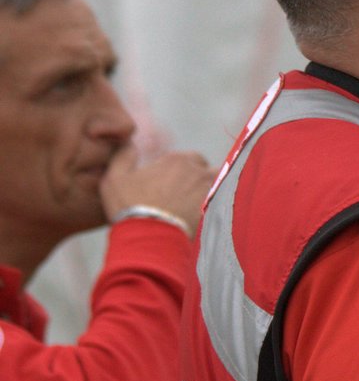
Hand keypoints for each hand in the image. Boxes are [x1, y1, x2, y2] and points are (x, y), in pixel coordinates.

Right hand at [100, 146, 215, 233]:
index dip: (180, 170)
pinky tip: (203, 216)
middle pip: (205, 169)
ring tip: (196, 204)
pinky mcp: (216, 210)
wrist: (149, 236)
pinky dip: (215, 207)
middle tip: (184, 194)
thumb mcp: (114, 178)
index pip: (188, 158)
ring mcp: (210, 190)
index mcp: (177, 160)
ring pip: (217, 185)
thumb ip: (123, 156)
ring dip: (209, 190)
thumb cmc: (130, 206)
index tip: (171, 183)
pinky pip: (221, 203)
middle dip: (198, 178)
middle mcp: (198, 171)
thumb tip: (129, 144)